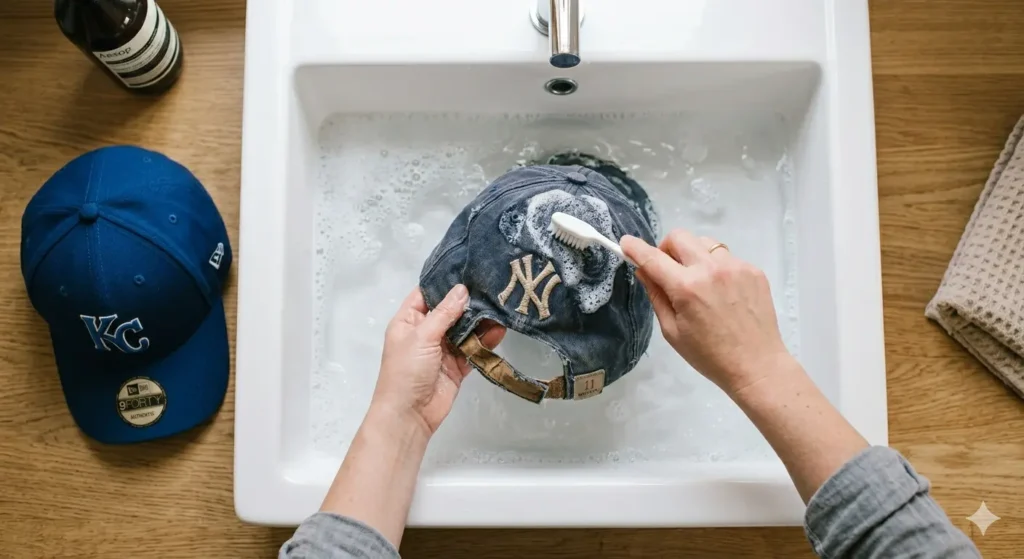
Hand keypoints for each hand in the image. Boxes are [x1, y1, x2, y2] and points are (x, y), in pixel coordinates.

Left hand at [372, 285, 505, 435]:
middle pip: (449, 311)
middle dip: (468, 301)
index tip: (466, 268)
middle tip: (491, 285)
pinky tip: (499, 329)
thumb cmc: (406, 371)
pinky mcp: (457, 365)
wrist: (410, 415)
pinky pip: (473, 348)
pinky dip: (485, 341)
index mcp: (409, 321)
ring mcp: (442, 349)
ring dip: (480, 321)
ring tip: (500, 306)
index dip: (443, 283)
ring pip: (464, 329)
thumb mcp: (421, 336)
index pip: (426, 294)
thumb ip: (444, 313)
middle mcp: (425, 332)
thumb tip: (461, 290)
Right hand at [621, 230, 792, 396]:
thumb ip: (657, 296)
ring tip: (699, 282)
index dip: (635, 248)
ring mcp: (736, 266)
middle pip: (679, 237)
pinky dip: (717, 268)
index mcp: (687, 288)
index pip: (653, 258)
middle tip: (668, 270)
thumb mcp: (672, 331)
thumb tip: (644, 271)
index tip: (625, 242)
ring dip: (693, 255)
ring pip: (704, 243)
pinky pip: (726, 257)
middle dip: (666, 248)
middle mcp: (711, 269)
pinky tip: (723, 294)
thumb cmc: (709, 356)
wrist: (757, 366)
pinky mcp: (753, 271)